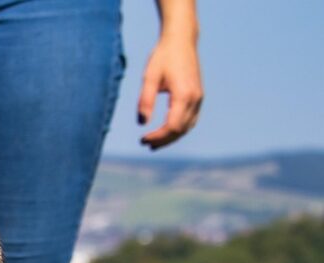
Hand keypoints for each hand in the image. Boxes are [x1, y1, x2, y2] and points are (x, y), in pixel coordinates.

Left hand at [138, 36, 203, 150]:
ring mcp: (199, 97)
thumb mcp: (149, 77)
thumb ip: (145, 100)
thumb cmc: (163, 57)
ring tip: (154, 143)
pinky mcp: (198, 96)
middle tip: (145, 145)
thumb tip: (142, 123)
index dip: (157, 137)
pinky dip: (180, 129)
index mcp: (184, 95)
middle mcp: (195, 99)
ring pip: (188, 126)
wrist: (181, 40)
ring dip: (172, 137)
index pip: (172, 127)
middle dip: (163, 140)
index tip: (142, 139)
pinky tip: (167, 132)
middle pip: (181, 130)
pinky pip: (191, 119)